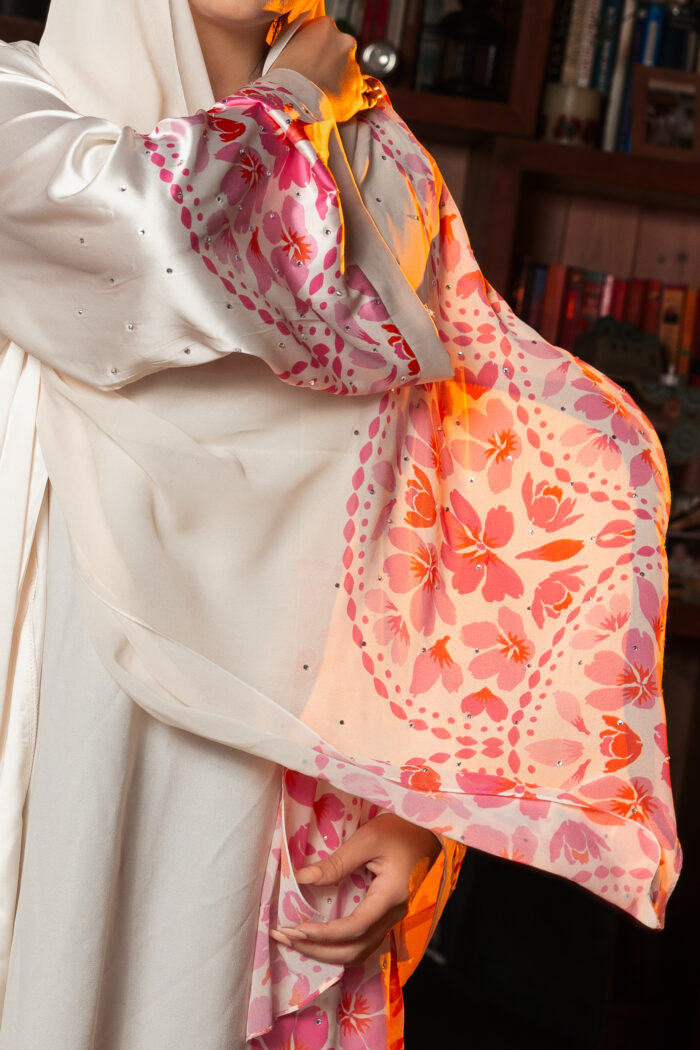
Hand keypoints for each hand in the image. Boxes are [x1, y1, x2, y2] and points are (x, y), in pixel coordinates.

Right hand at [269, 16, 365, 123]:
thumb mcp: (286, 45)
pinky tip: (348, 104)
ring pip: (352, 75)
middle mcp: (345, 43)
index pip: (328, 34)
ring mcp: (354, 70)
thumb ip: (302, 42)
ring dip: (343, 84)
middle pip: (343, 53)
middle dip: (335, 65)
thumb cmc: (282, 74)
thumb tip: (305, 46)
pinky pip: (362, 98)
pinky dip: (356, 101)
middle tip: (319, 79)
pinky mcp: (358, 94)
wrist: (291, 101)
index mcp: (326, 27)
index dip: (320, 48)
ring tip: (326, 96)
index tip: (314, 59)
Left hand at [270, 812, 440, 964]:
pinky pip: (363, 941)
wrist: (429, 830)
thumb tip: (302, 879)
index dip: (324, 934)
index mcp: (391, 896)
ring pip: (359, 951)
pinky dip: (339, 945)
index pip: (355, 928)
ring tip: (297, 941)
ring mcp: (393, 918)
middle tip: (285, 938)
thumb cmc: (402, 829)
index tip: (296, 929)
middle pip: (355, 950)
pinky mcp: (388, 915)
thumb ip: (336, 862)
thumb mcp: (368, 839)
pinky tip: (319, 938)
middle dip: (317, 950)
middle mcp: (395, 915)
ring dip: (326, 952)